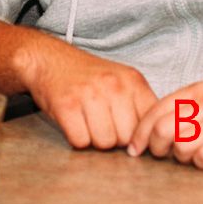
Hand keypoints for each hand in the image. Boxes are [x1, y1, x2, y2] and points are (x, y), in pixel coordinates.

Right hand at [17, 38, 156, 150]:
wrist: (49, 60)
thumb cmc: (87, 76)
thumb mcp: (121, 80)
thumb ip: (139, 105)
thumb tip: (152, 139)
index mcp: (133, 80)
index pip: (149, 123)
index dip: (139, 134)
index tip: (127, 132)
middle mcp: (114, 85)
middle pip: (127, 138)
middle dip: (115, 137)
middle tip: (101, 121)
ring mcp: (90, 94)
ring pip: (105, 143)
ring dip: (94, 138)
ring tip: (87, 120)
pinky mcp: (67, 105)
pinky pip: (80, 141)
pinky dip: (75, 137)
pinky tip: (73, 121)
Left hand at [130, 82, 202, 168]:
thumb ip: (183, 109)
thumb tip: (151, 129)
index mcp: (198, 91)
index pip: (156, 111)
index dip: (140, 133)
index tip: (135, 148)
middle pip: (164, 129)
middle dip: (158, 148)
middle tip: (166, 155)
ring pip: (182, 146)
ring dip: (182, 157)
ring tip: (195, 155)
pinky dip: (202, 162)